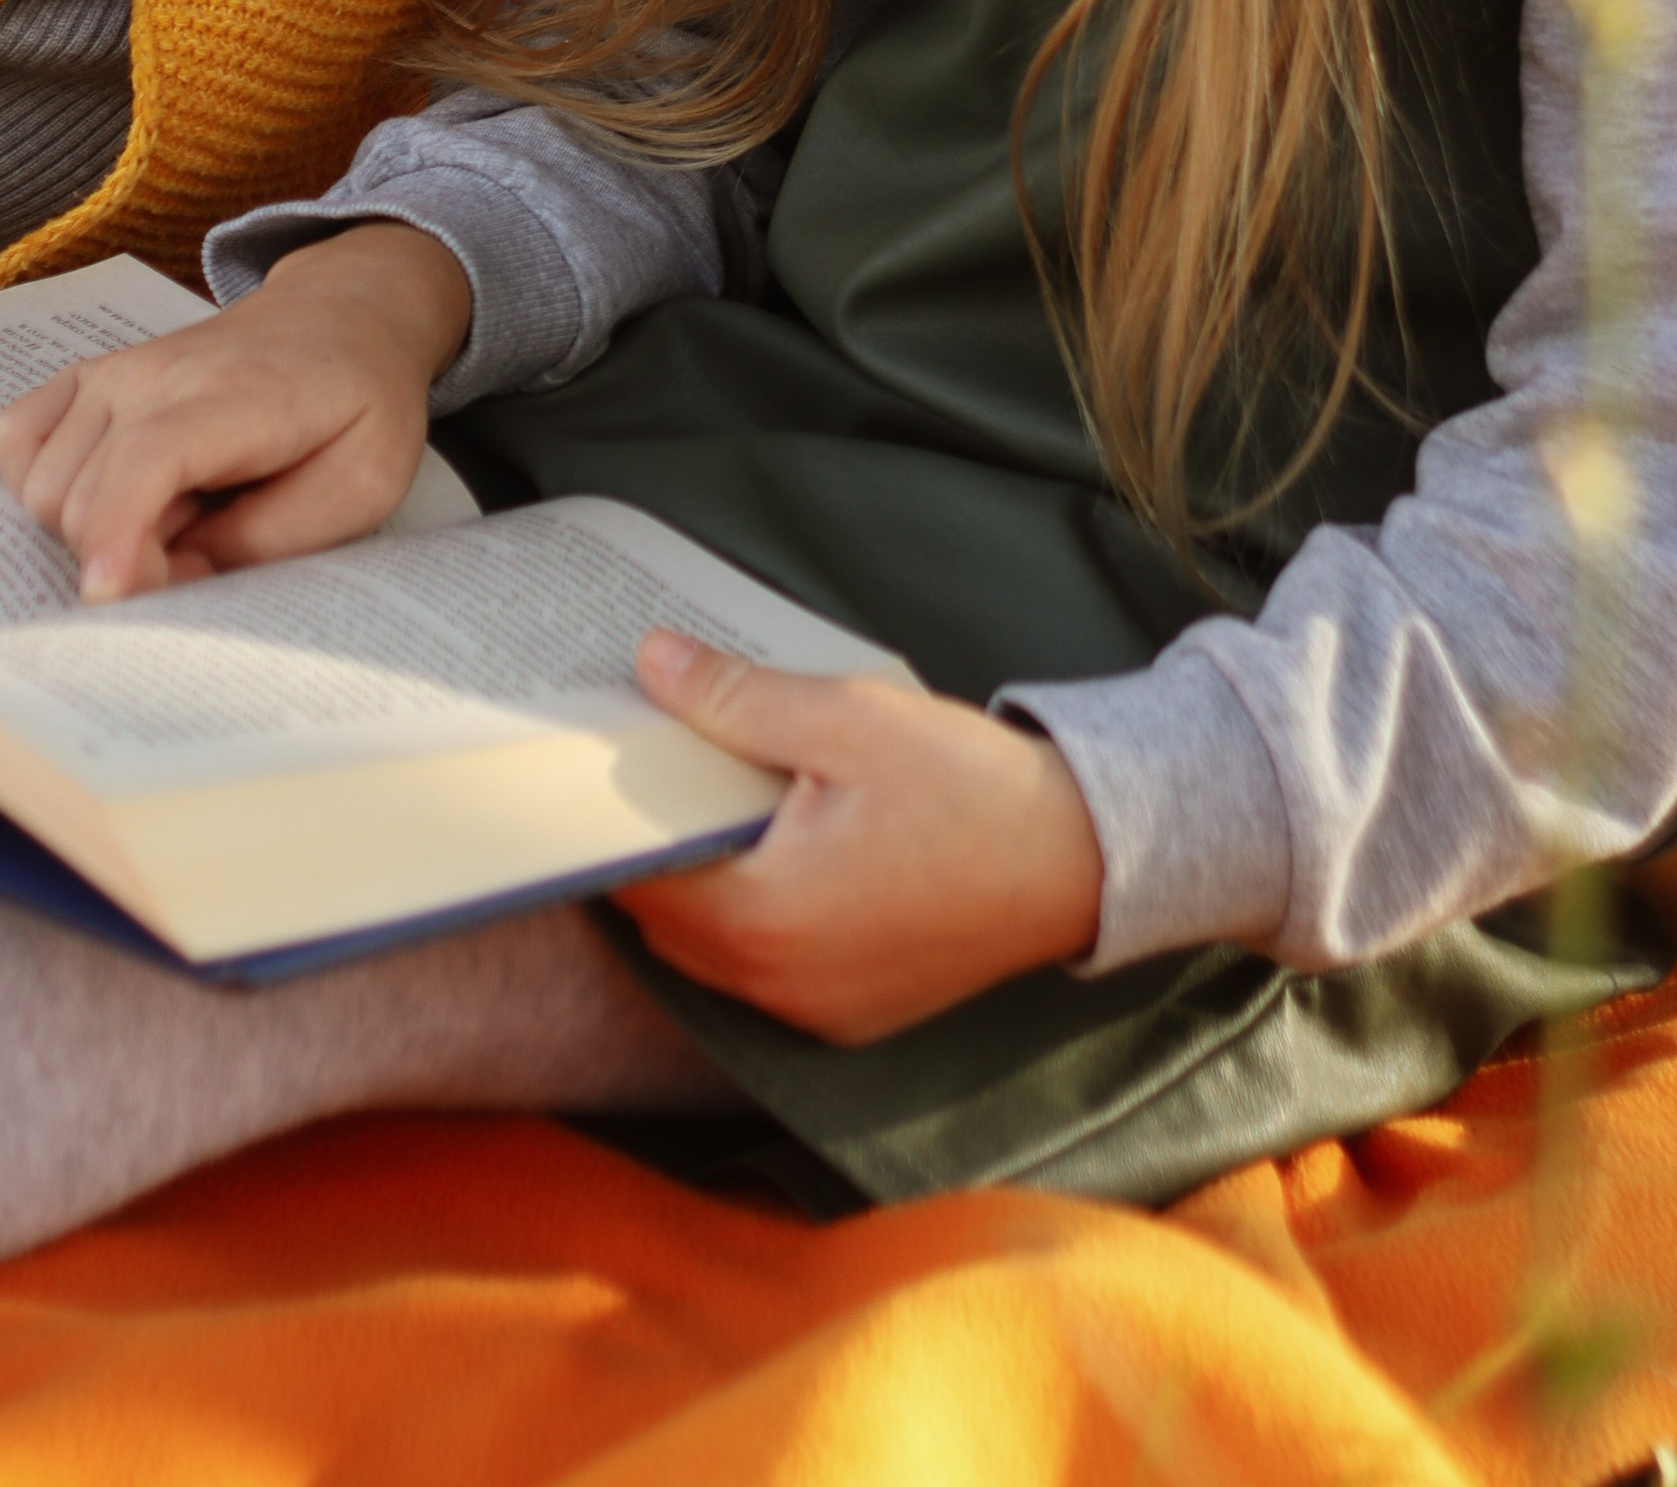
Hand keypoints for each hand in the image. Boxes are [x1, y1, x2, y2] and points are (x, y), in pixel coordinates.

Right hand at [0, 223, 473, 600]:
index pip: (146, 461)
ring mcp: (111, 371)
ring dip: (86, 530)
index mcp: (233, 396)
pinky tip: (102, 497)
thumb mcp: (359, 490)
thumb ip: (267, 541)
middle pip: (77, 494)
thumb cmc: (358, 407)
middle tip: (194, 565)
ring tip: (167, 521)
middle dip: (118, 560)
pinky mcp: (88, 377)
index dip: (114, 536)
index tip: (106, 598)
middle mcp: (152, 375)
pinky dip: (38, 485)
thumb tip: (171, 577)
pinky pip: (15, 439)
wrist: (341, 317)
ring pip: (40, 483)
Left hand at [615, 631, 1105, 1043]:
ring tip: (711, 799)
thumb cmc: (969, 788)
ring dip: (701, 884)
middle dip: (650, 848)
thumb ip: (737, 698)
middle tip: (652, 766)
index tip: (592, 766)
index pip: (635, 879)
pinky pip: (765, 970)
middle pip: (664, 920)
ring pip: (712, 949)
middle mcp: (779, 987)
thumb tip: (649, 664)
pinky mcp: (854, 1011)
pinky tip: (773, 848)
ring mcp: (819, 1011)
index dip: (605, 822)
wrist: (1084, 859)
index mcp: (763, 921)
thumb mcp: (848, 719)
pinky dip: (750, 915)